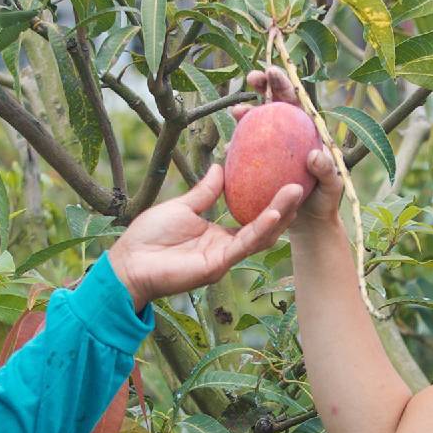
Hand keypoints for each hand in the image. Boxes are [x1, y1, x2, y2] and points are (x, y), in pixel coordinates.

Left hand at [106, 164, 302, 308]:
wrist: (129, 263)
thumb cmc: (149, 237)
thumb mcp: (182, 207)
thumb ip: (205, 192)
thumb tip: (219, 167)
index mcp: (219, 235)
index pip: (253, 217)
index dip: (271, 201)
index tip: (286, 177)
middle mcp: (226, 247)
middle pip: (265, 226)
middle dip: (285, 206)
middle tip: (302, 182)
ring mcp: (224, 257)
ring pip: (261, 235)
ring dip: (280, 213)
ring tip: (296, 191)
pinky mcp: (217, 265)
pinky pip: (244, 244)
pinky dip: (261, 227)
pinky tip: (275, 212)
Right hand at [233, 69, 342, 230]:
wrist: (309, 224)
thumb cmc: (324, 203)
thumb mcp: (331, 188)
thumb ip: (327, 171)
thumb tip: (314, 154)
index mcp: (308, 133)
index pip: (297, 103)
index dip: (284, 84)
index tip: (272, 73)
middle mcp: (290, 135)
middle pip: (275, 104)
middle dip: (264, 86)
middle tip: (253, 77)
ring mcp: (273, 149)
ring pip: (258, 122)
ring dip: (247, 112)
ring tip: (236, 110)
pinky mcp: (260, 164)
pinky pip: (247, 148)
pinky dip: (238, 141)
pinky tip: (230, 142)